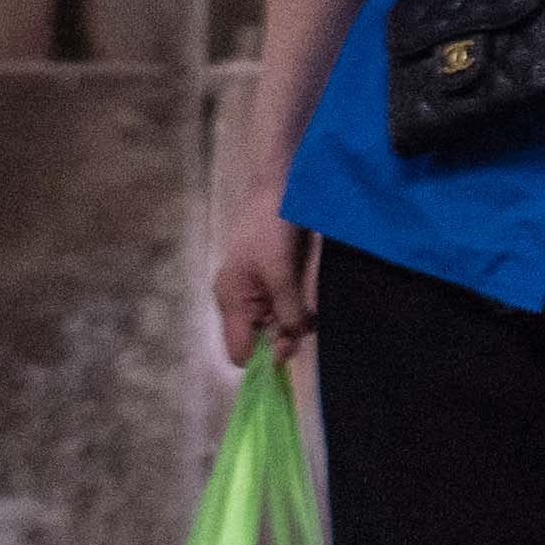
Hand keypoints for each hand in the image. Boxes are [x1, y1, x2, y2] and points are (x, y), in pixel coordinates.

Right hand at [211, 192, 314, 362]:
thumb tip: (290, 344)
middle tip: (306, 327)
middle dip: (285, 339)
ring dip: (297, 325)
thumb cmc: (272, 227)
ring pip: (279, 326)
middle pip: (262, 339)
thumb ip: (286, 310)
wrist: (284, 186)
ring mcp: (261, 291)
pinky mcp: (279, 281)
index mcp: (232, 300)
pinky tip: (313, 308)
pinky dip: (302, 312)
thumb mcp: (279, 271)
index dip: (261, 358)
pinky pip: (289, 309)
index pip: (239, 349)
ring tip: (312, 315)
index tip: (288, 352)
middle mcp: (243, 301)